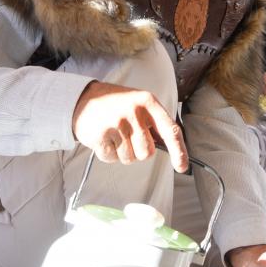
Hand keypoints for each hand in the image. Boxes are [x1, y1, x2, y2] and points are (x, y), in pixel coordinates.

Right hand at [72, 81, 187, 172]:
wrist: (83, 100)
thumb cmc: (116, 105)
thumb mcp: (139, 104)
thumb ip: (155, 123)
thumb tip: (172, 149)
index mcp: (148, 102)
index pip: (171, 130)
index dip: (179, 151)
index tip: (182, 166)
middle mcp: (134, 112)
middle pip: (147, 152)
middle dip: (138, 151)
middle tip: (127, 137)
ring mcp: (117, 123)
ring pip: (129, 158)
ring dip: (122, 153)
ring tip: (114, 135)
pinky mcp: (101, 135)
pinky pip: (112, 159)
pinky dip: (108, 154)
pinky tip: (104, 139)